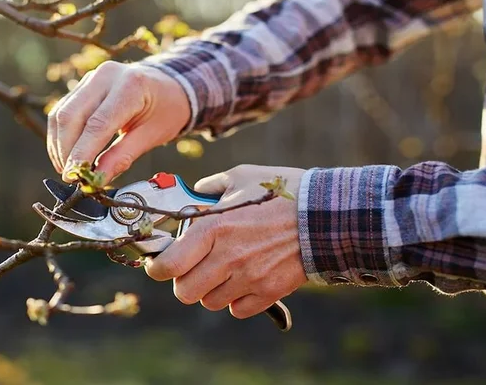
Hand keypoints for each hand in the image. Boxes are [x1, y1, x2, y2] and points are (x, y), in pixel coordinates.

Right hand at [47, 61, 190, 183]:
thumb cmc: (166, 110)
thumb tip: (97, 179)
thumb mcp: (152, 136)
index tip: (73, 176)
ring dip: (59, 145)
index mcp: (131, 86)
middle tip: (71, 177)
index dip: (82, 152)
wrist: (168, 86)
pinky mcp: (82, 85)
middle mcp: (106, 76)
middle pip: (71, 116)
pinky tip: (67, 154)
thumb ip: (122, 157)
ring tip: (68, 169)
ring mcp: (91, 78)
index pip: (98, 123)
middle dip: (66, 150)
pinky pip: (62, 111)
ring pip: (61, 113)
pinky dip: (60, 136)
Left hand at [144, 165, 308, 318]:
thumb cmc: (283, 192)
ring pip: (210, 302)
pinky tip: (245, 279)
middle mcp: (226, 257)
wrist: (327, 214)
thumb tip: (195, 194)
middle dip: (184, 282)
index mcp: (213, 228)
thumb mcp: (242, 177)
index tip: (160, 264)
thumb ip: (211, 187)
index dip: (158, 268)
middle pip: (184, 292)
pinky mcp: (268, 292)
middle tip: (193, 269)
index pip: (168, 266)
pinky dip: (236, 300)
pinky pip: (237, 310)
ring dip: (211, 290)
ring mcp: (248, 278)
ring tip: (225, 270)